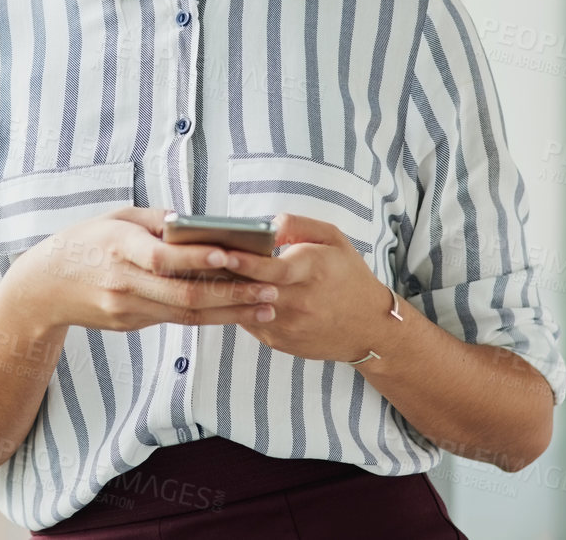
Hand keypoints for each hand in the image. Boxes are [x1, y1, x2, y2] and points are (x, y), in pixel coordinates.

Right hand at [1, 207, 276, 333]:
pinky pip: (175, 320)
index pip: (161, 257)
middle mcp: (123, 282)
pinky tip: (237, 312)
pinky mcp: (130, 324)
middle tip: (269, 290)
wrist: (44, 287)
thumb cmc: (85, 241)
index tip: (230, 255)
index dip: (195, 259)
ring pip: (186, 315)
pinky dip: (209, 316)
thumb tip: (195, 223)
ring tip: (266, 307)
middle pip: (183, 295)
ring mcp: (127, 308)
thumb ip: (155, 220)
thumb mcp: (115, 218)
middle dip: (231, 295)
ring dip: (230, 313)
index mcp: (119, 248)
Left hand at [216, 213, 393, 361]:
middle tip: (197, 261)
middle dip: (224, 275)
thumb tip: (267, 226)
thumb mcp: (333, 239)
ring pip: (245, 308)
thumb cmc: (348, 275)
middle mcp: (300, 302)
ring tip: (201, 275)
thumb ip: (298, 225)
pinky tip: (220, 292)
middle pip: (252, 289)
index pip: (272, 269)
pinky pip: (249, 321)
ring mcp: (288, 326)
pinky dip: (235, 307)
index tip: (221, 251)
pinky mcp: (280, 341)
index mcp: (313, 271)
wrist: (368, 327)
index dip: (245, 261)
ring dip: (224, 292)